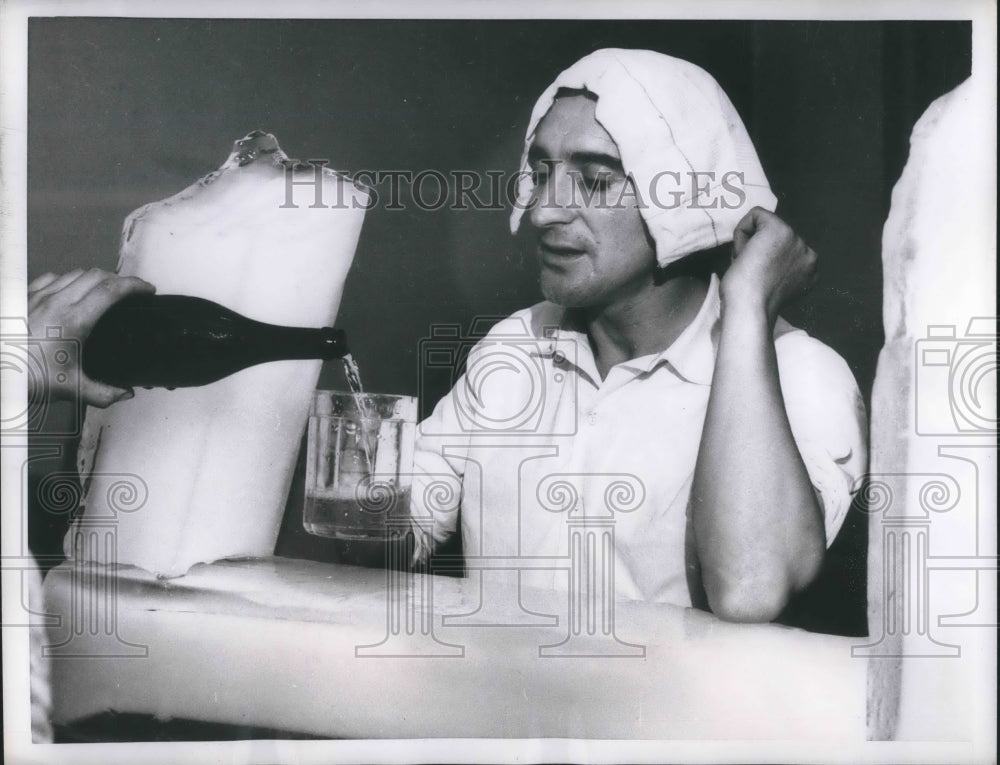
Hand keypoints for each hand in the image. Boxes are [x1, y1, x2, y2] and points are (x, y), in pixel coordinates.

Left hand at [28, 269, 155, 406]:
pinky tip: (70, 290)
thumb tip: (124, 394)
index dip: (135, 285)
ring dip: (95, 277)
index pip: (111, 290)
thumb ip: (103, 393)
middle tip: (131, 290)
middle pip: (97, 275)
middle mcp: (56, 303)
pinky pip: (51, 277)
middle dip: (119, 279)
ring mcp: (38, 297)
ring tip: (104, 289)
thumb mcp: (70, 389)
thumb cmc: (25, 377)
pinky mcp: (24, 298)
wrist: (0, 375)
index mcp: (73, 321)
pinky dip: (68, 279)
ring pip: (75, 273)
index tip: (147, 289)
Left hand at [721, 207, 817, 325]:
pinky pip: (755, 215)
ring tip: (748, 266)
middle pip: (774, 238)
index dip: (763, 262)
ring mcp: (797, 241)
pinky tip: (744, 253)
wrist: (749, 308)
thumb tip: (762, 251)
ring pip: (764, 226)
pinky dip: (741, 231)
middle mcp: (809, 255)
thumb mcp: (772, 285)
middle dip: (756, 251)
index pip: (782, 252)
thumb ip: (777, 268)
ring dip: (748, 244)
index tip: (758, 280)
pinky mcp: (780, 229)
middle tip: (750, 273)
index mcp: (810, 271)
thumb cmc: (750, 304)